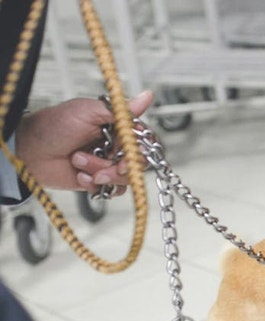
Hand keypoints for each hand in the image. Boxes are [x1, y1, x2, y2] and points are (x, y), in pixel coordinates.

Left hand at [13, 91, 153, 193]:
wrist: (28, 151)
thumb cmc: (53, 126)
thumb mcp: (87, 111)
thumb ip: (121, 110)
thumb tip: (147, 96)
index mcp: (116, 127)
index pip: (144, 140)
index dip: (140, 149)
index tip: (129, 152)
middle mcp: (114, 146)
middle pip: (138, 163)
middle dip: (121, 166)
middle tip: (106, 164)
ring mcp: (107, 164)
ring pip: (125, 178)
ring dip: (102, 173)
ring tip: (80, 162)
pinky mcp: (98, 181)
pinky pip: (111, 190)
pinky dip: (95, 184)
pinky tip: (79, 175)